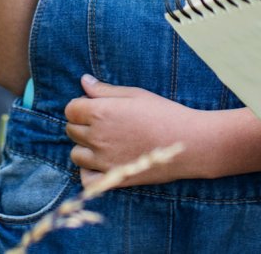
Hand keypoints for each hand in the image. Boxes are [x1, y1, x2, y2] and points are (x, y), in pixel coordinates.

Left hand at [65, 76, 200, 186]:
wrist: (189, 142)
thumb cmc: (164, 113)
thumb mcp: (135, 94)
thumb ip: (105, 90)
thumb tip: (84, 81)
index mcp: (100, 112)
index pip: (70, 109)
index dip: (80, 106)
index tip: (95, 107)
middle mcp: (97, 137)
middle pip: (71, 130)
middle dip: (82, 124)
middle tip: (104, 123)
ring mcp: (104, 160)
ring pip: (76, 154)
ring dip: (85, 147)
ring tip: (103, 143)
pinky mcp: (115, 178)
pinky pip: (86, 179)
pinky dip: (89, 173)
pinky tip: (100, 164)